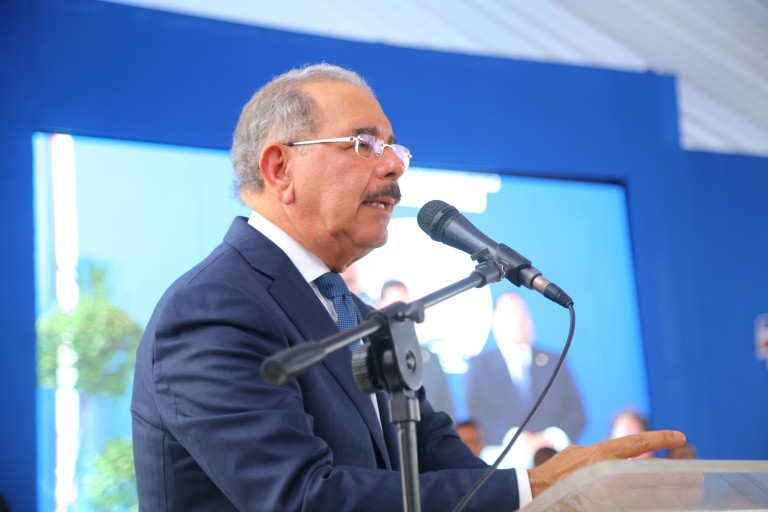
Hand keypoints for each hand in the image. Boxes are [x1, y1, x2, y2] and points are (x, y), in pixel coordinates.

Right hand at [527, 430, 686, 497]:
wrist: (539, 493)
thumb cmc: (558, 472)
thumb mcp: (580, 453)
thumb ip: (605, 453)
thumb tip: (628, 453)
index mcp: (600, 454)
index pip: (637, 443)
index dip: (660, 439)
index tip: (679, 436)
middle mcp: (608, 474)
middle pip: (652, 474)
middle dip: (677, 475)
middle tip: (696, 476)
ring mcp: (610, 497)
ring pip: (651, 497)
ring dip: (674, 495)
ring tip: (692, 494)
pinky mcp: (610, 510)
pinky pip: (640, 509)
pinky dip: (656, 507)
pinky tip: (669, 507)